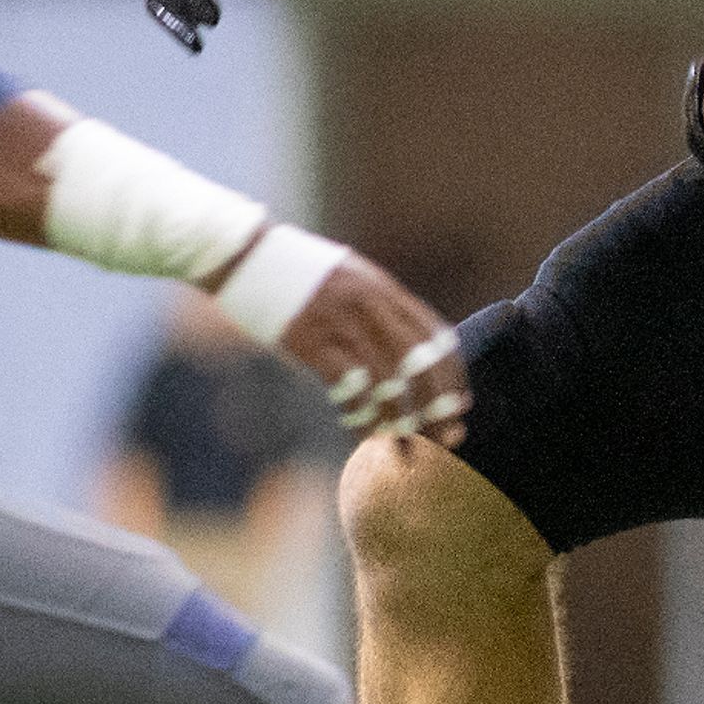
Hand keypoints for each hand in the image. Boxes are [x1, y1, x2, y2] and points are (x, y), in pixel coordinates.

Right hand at [276, 254, 467, 448]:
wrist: (243, 255)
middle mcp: (368, 302)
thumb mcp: (349, 276)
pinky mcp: (309, 341)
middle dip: (437, 405)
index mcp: (383, 288)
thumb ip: (379, 305)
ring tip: (406, 448)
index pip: (436, 335)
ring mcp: (339, 321)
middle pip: (420, 361)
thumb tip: (407, 345)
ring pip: (386, 381)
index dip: (453, 375)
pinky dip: (361, 416)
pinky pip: (347, 388)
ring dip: (399, 420)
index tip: (460, 405)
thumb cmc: (297, 272)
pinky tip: (365, 435)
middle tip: (445, 438)